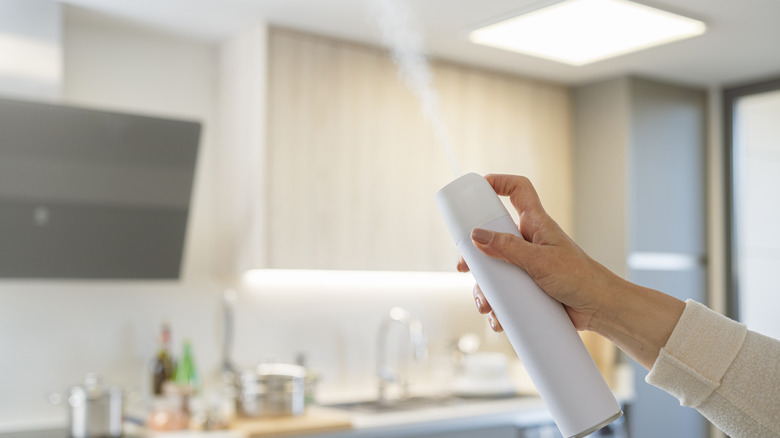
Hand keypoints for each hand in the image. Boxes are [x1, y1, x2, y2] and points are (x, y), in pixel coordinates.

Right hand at [458, 174, 684, 369]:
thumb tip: (477, 236)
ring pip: (494, 270)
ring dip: (484, 289)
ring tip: (485, 304)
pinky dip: (497, 307)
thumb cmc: (580, 278)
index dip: (500, 182)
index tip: (479, 188)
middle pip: (493, 237)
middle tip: (465, 267)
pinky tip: (496, 318)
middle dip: (475, 254)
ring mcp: (527, 266)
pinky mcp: (528, 288)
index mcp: (536, 224)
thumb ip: (508, 248)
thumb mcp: (540, 261)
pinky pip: (504, 294)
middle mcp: (529, 242)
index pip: (518, 191)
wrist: (600, 309)